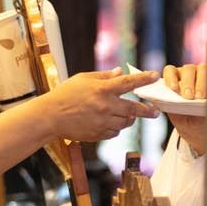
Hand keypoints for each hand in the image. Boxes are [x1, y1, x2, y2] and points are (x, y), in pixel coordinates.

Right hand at [42, 69, 160, 142]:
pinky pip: (115, 132)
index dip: (144, 78)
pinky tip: (108, 122)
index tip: (156, 75)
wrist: (51, 116)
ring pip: (125, 123)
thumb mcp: (83, 79)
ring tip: (124, 114)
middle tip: (156, 111)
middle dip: (147, 110)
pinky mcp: (99, 134)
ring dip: (128, 118)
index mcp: (102, 89)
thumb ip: (104, 76)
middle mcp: (105, 106)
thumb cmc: (65, 94)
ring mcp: (103, 122)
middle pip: (134, 109)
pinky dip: (115, 128)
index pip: (128, 82)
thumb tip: (120, 71)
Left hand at [162, 63, 206, 154]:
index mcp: (174, 78)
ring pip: (202, 69)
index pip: (170, 71)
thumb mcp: (178, 115)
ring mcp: (203, 73)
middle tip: (188, 97)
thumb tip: (179, 102)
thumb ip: (176, 107)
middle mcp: (188, 73)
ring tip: (200, 97)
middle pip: (188, 70)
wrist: (196, 127)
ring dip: (201, 83)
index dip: (171, 78)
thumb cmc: (184, 118)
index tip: (173, 89)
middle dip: (188, 83)